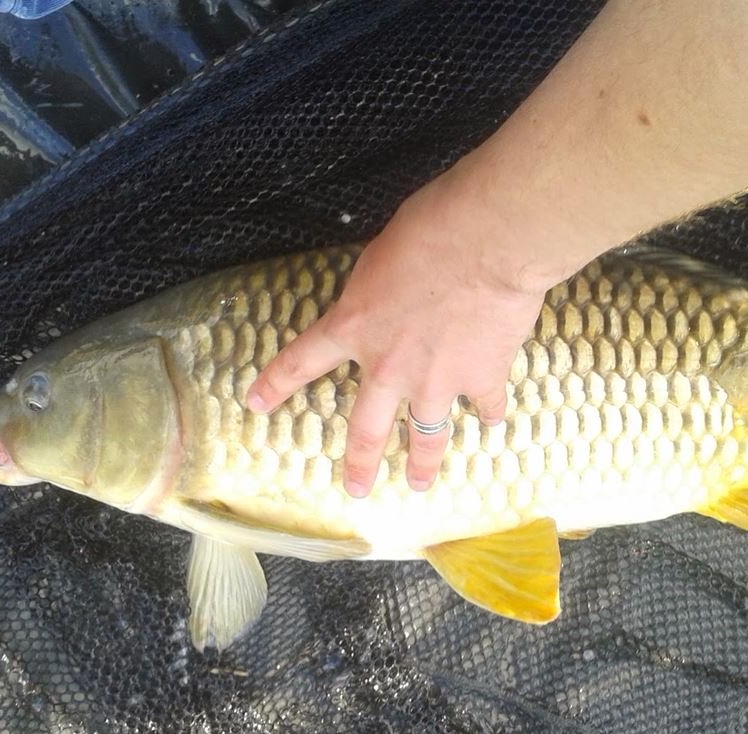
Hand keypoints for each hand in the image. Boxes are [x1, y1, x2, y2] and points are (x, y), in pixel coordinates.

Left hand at [246, 174, 551, 496]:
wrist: (487, 242)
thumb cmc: (431, 229)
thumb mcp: (380, 256)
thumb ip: (378, 290)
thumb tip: (391, 296)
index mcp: (355, 327)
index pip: (302, 361)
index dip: (276, 385)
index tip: (256, 404)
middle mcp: (390, 366)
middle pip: (366, 428)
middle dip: (359, 463)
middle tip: (356, 489)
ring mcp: (437, 380)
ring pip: (426, 436)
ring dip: (422, 463)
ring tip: (418, 481)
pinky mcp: (482, 377)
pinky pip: (484, 405)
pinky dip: (488, 413)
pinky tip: (491, 420)